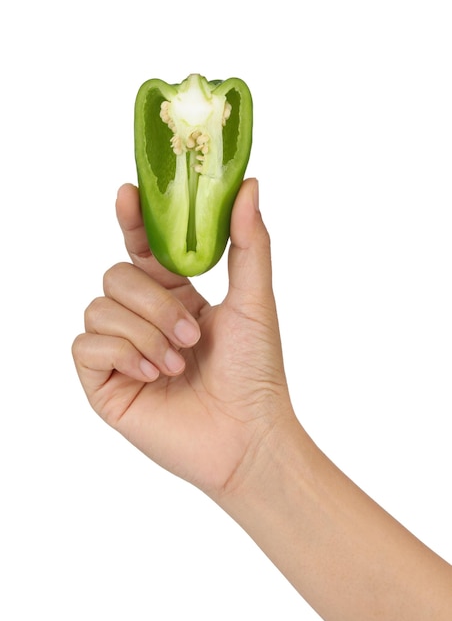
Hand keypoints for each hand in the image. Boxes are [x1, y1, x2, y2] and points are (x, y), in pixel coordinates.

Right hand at [72, 179, 294, 496]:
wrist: (247, 437)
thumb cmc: (256, 371)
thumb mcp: (255, 299)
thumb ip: (248, 240)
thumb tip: (250, 183)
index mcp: (176, 296)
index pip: (142, 248)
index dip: (132, 220)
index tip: (128, 194)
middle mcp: (144, 318)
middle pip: (116, 276)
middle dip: (153, 303)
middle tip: (190, 335)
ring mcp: (121, 351)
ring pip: (99, 308)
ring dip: (143, 333)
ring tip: (176, 364)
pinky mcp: (104, 383)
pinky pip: (85, 345)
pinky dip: (119, 353)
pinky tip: (151, 375)